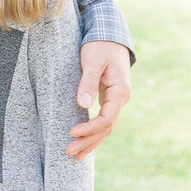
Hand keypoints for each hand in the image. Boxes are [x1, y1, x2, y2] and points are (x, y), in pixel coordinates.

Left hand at [67, 41, 130, 158]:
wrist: (110, 35)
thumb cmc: (100, 46)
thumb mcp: (92, 62)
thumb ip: (87, 82)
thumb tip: (83, 105)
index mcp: (120, 92)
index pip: (106, 119)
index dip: (90, 128)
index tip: (72, 133)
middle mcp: (120, 99)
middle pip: (106, 128)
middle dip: (89, 142)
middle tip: (70, 153)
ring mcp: (116, 100)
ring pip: (106, 127)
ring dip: (91, 141)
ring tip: (75, 155)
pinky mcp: (108, 98)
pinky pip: (103, 120)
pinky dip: (93, 132)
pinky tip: (83, 141)